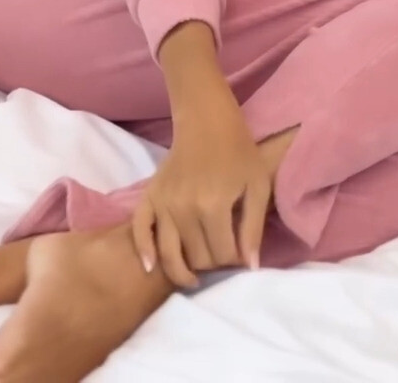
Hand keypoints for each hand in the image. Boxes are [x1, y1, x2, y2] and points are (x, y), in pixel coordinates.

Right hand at [130, 97, 271, 289]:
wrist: (207, 121)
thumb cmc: (239, 151)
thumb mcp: (258, 186)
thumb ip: (253, 228)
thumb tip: (249, 268)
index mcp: (213, 206)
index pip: (221, 255)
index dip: (234, 261)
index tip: (241, 253)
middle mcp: (184, 208)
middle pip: (197, 258)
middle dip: (212, 263)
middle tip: (221, 254)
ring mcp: (163, 203)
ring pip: (170, 254)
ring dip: (183, 270)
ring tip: (194, 277)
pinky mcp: (149, 196)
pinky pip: (139, 230)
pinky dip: (144, 251)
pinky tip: (151, 267)